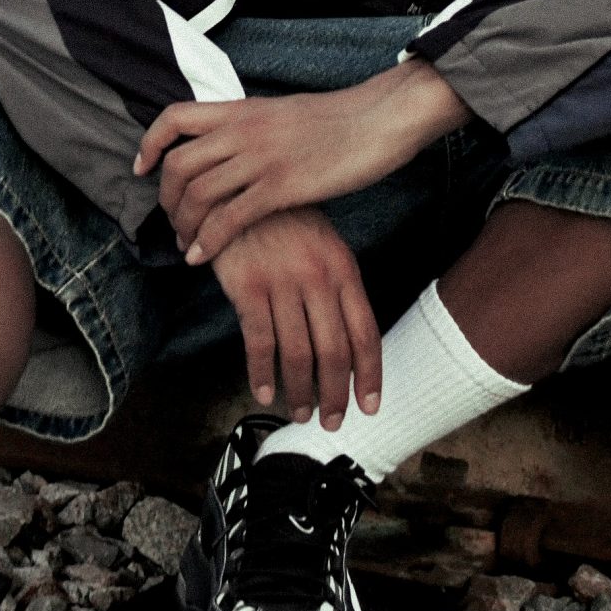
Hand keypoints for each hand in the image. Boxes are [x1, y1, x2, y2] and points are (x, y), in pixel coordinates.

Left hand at [136, 59, 469, 264]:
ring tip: (186, 246)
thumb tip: (233, 143)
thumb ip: (252, 127)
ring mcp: (261, 158)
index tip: (142, 169)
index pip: (175, 117)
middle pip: (179, 164)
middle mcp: (243, 130)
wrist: (379, 119)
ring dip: (184, 226)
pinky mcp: (282, 186)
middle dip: (166, 200)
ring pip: (198, 194)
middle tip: (171, 223)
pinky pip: (229, 218)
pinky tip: (202, 258)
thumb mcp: (283, 113)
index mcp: (242, 109)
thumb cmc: (339, 120)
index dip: (150, 144)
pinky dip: (208, 241)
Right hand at [211, 209, 382, 425]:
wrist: (241, 188)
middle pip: (334, 352)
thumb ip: (338, 287)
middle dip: (335, 395)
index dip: (370, 375)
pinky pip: (259, 341)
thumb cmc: (286, 220)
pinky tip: (264, 392)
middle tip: (332, 422)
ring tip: (298, 413)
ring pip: (298, 353)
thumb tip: (349, 338)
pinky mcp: (248, 286)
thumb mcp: (325, 245)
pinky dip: (261, 373)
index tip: (370, 406)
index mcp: (344, 270)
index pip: (365, 333)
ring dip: (300, 391)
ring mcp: (283, 283)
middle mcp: (319, 279)